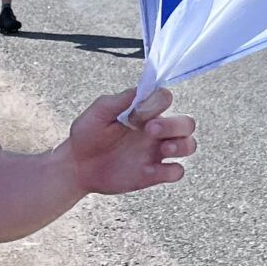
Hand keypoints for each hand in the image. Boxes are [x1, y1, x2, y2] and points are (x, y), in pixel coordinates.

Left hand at [67, 86, 196, 194]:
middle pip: (187, 122)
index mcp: (144, 112)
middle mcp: (155, 130)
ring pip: (189, 145)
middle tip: (151, 130)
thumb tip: (140, 91)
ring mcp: (156, 152)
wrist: (77, 167)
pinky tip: (149, 171)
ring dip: (182, 145)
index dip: (156, 103)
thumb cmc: (86, 135)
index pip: (165, 98)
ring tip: (163, 149)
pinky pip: (177, 171)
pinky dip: (170, 171)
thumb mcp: (98, 113)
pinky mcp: (154, 174)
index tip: (135, 114)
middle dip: (175, 125)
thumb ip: (119, 100)